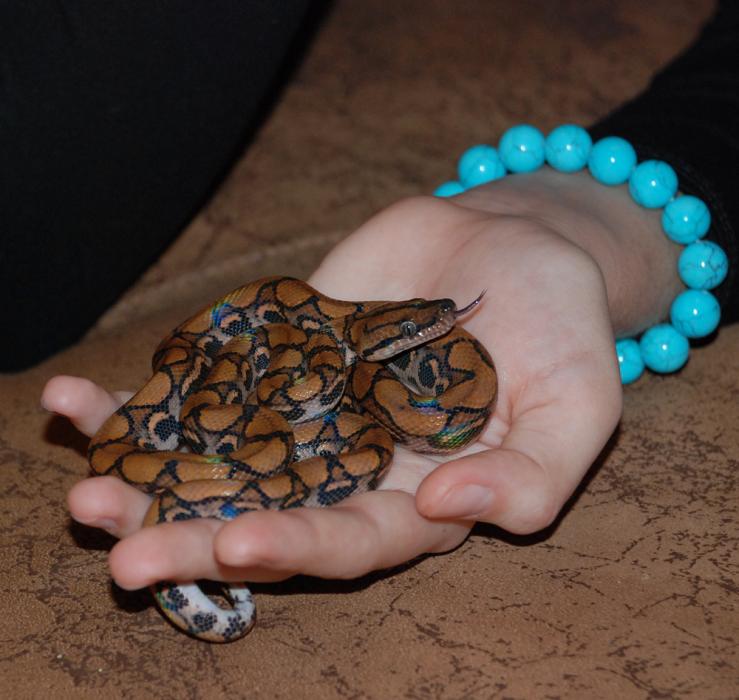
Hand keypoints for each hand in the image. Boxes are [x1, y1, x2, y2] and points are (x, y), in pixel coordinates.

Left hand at [45, 167, 678, 589]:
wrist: (515, 242)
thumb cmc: (562, 329)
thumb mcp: (578, 408)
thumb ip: (532, 477)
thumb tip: (449, 505)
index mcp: (420, 498)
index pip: (353, 542)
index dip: (300, 547)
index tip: (240, 544)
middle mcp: (354, 466)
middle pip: (267, 515)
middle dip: (198, 538)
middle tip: (125, 552)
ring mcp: (309, 411)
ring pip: (220, 460)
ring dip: (150, 477)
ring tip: (85, 485)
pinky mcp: (278, 358)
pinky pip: (206, 385)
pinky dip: (144, 399)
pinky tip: (77, 402)